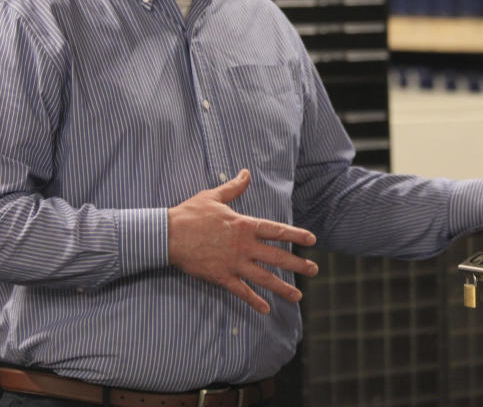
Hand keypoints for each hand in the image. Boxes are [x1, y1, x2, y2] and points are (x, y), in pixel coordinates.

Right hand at [168, 169, 318, 313]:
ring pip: (264, 278)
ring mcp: (234, 263)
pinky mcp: (221, 277)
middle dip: (297, 265)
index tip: (312, 240)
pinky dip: (254, 301)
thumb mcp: (214, 196)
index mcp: (244, 225)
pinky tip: (265, 309)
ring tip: (298, 296)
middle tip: (314, 271)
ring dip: (282, 288)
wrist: (168, 235)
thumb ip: (234, 188)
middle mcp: (244, 246)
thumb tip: (246, 173)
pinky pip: (241, 292)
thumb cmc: (190, 214)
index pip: (276, 231)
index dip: (296, 235)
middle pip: (277, 257)